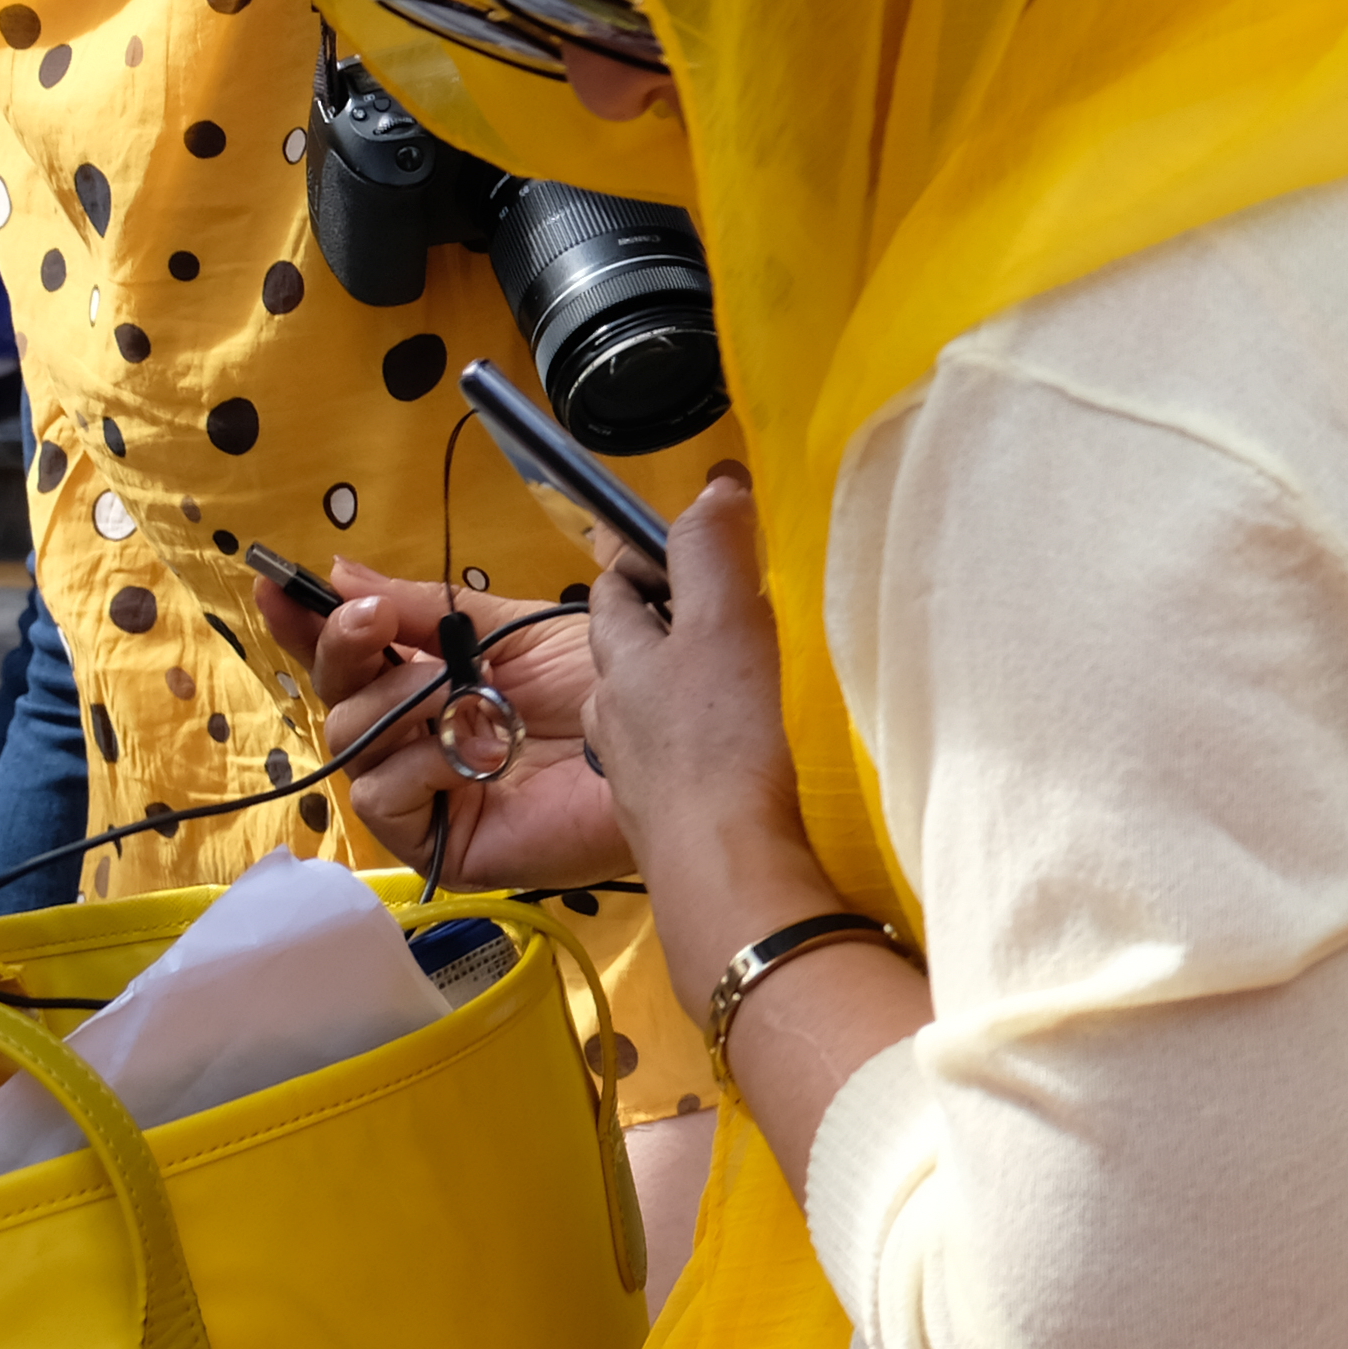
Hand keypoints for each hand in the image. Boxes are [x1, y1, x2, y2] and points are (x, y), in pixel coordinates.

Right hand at [272, 555, 633, 892]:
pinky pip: (381, 798)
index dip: (310, 624)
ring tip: (465, 695)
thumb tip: (340, 571)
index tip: (277, 584)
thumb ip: (427, 604)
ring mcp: (428, 794)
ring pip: (348, 742)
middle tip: (379, 622)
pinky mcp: (442, 844)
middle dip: (347, 648)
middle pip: (336, 698)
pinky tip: (476, 753)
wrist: (672, 741)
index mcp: (438, 683)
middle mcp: (422, 739)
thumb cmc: (612, 687)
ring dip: (401, 703)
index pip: (353, 657)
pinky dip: (421, 764)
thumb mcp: (515, 628)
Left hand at [599, 475, 832, 973]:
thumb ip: (714, 550)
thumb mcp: (725, 621)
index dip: (638, 566)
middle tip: (711, 612)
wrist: (732, 867)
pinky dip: (693, 752)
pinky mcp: (670, 826)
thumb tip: (714, 481)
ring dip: (671, 698)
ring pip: (642, 720)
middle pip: (624, 660)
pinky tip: (733, 759)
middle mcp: (615, 720)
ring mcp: (640, 778)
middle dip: (652, 632)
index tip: (676, 549)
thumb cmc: (727, 736)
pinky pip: (673, 771)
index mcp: (626, 662)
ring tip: (726, 687)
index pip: (614, 597)